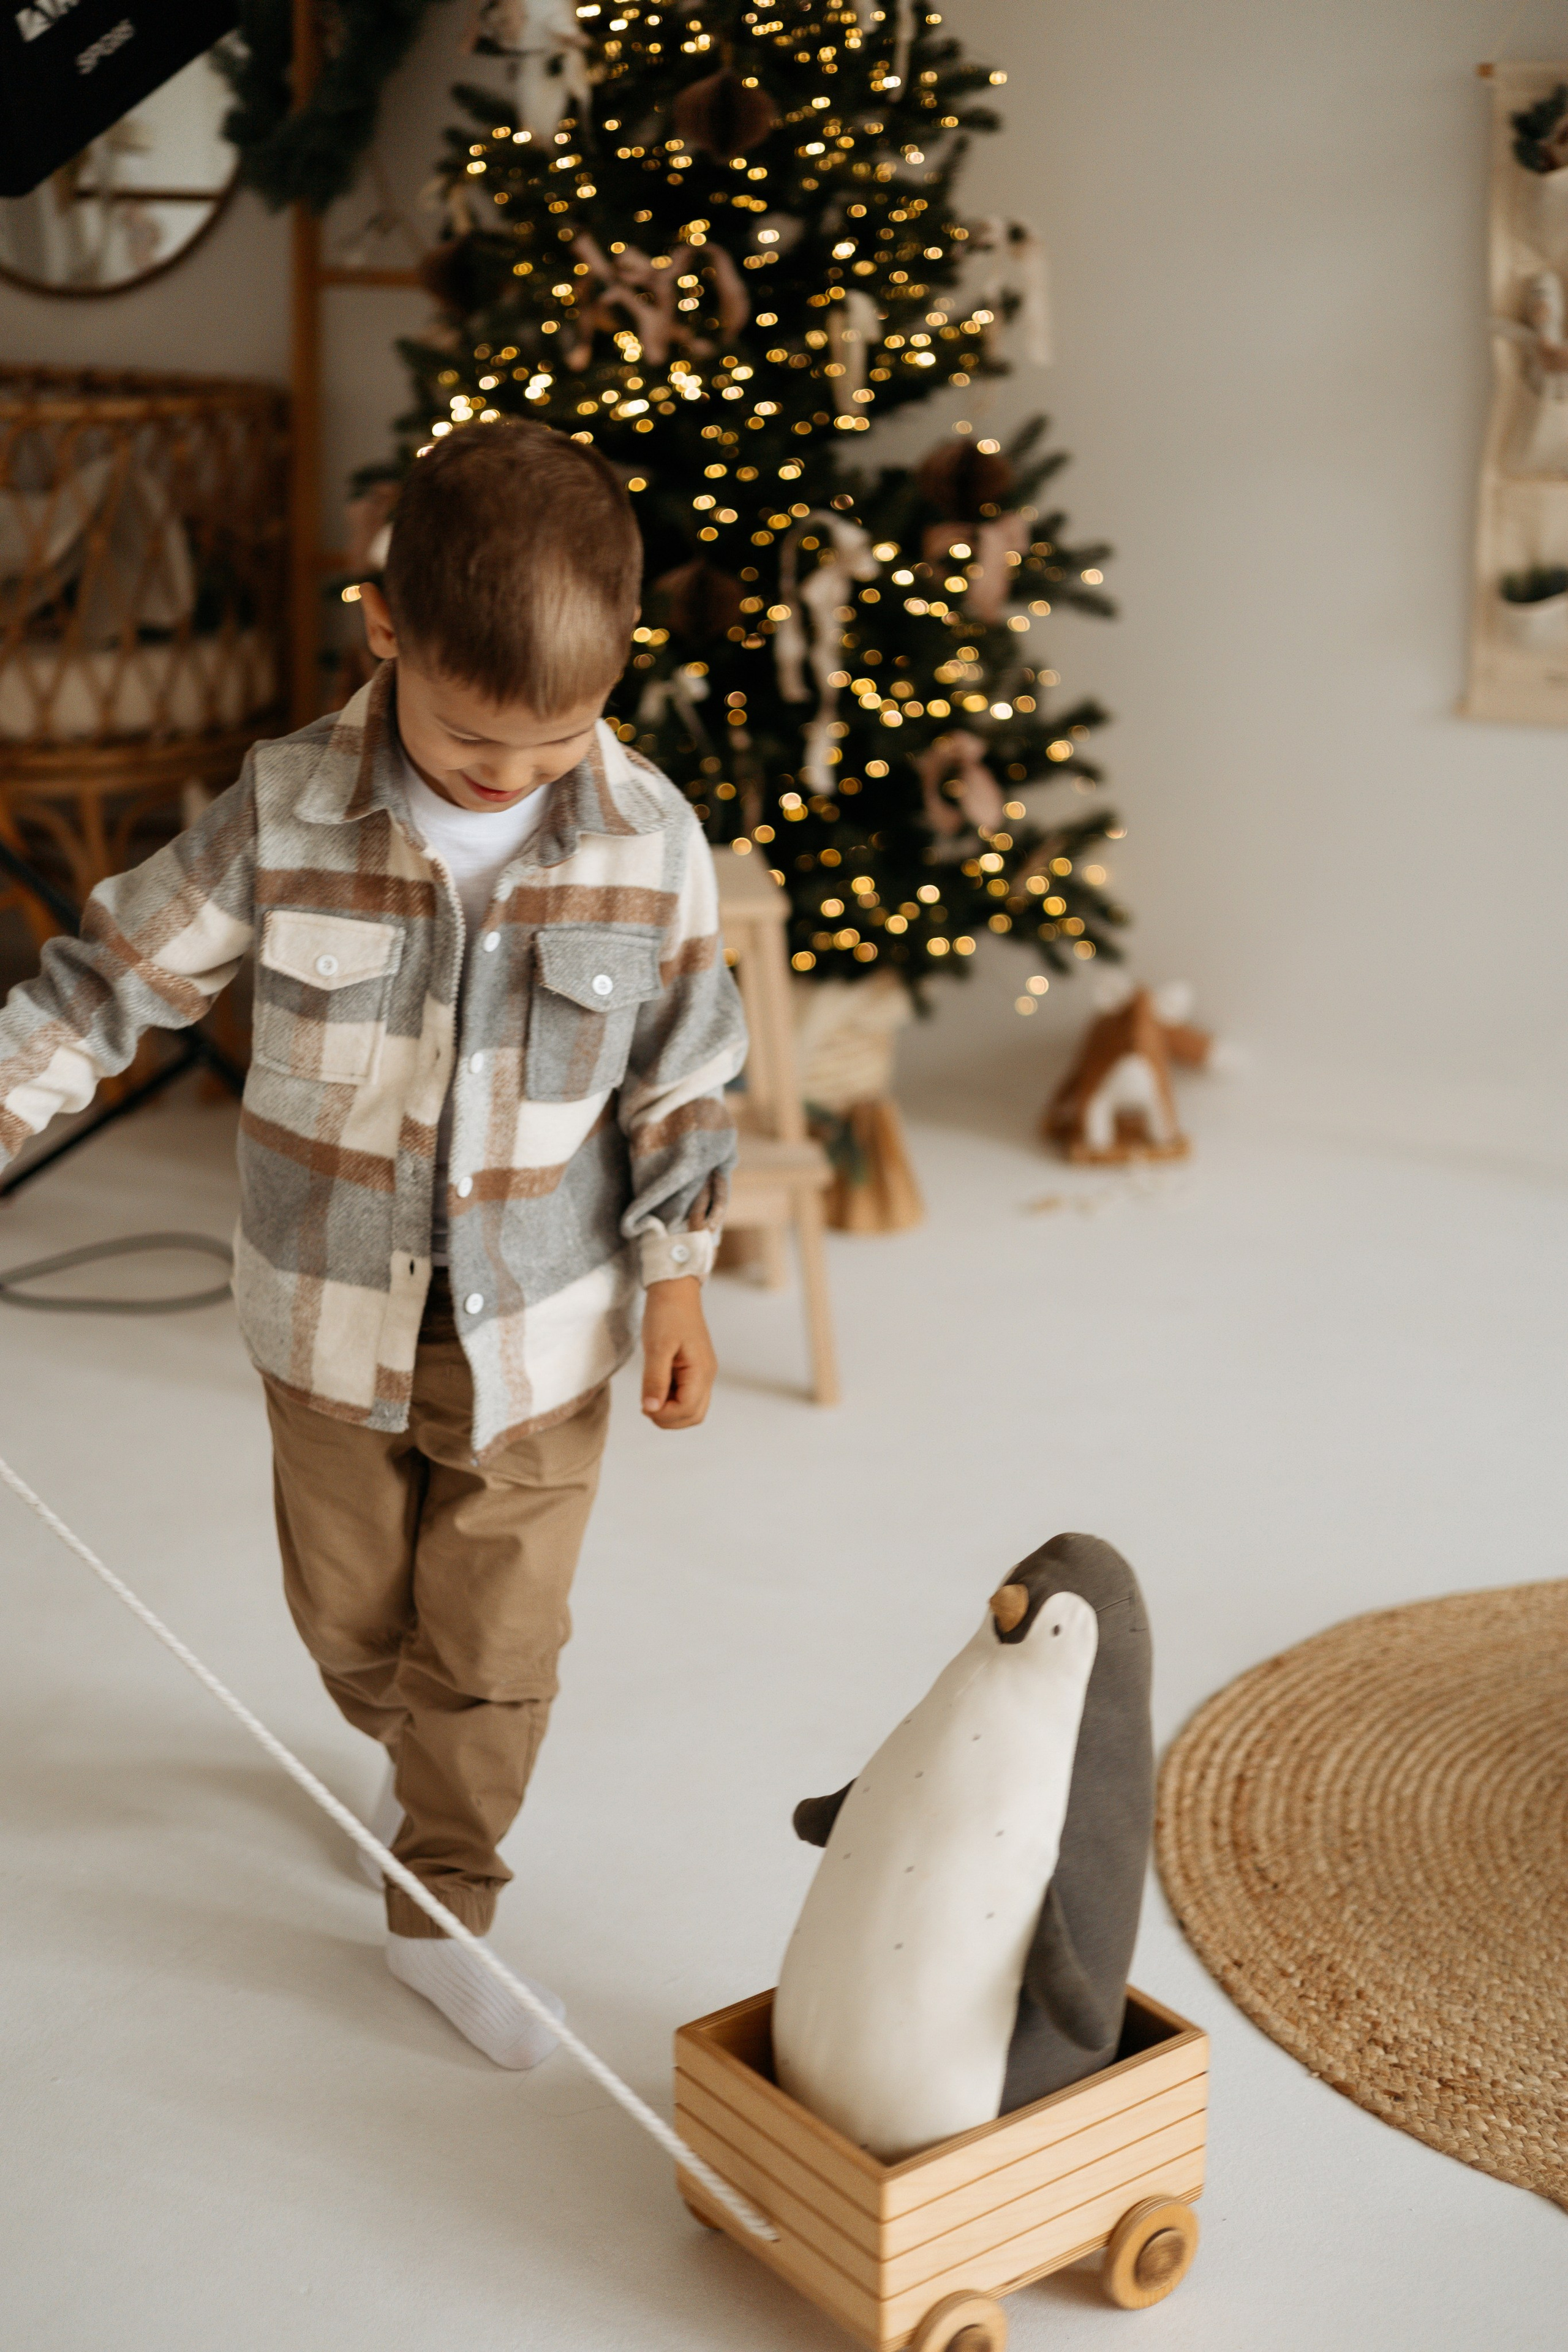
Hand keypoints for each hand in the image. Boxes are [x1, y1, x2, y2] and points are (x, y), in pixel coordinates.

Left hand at [641, 1276, 716, 1429]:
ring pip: (692, 1409)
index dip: (663, 1414)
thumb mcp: (656, 1348)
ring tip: (650, 1395)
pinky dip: (672, 1400)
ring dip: (670, 1411)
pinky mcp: (695, 1369)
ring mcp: (703, 1373)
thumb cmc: (666, 1315)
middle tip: (646, 1403)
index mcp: (701, 1371)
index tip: (643, 1403)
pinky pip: (688, 1395)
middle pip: (693, 1416)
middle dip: (668, 1418)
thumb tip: (651, 1409)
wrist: (674, 1291)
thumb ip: (655, 1380)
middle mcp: (707, 1375)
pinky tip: (656, 1387)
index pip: (687, 1410)